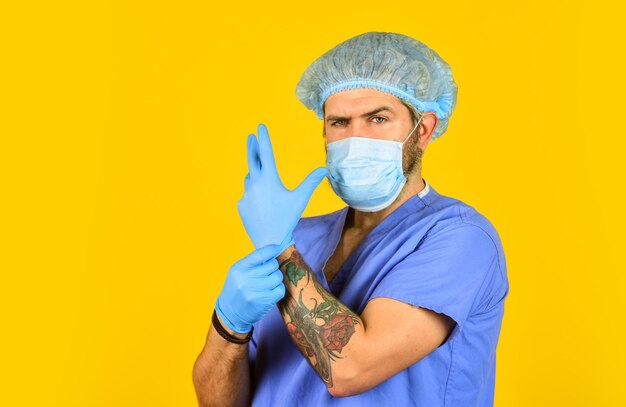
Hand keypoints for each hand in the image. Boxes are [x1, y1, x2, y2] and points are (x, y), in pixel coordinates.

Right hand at [215, 244, 285, 332]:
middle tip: (267, 273)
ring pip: (278, 276)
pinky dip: (278, 289)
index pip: (260, 254)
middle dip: (273, 267)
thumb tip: (272, 250)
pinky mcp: (264, 301)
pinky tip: (270, 292)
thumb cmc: (236, 289)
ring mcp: (255, 291)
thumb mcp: (237, 272)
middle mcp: (246, 278)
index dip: (271, 249)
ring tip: (267, 283)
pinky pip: (280, 289)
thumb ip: (252, 262)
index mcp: (239, 268)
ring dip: (276, 279)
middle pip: (272, 265)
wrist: (230, 313)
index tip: (277, 248)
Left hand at [238, 123, 327, 253]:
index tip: (259, 127)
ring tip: (265, 182)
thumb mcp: (300, 198)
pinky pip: (248, 195)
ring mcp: (246, 194)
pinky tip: (263, 205)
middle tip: (251, 138)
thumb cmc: (287, 218)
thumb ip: (311, 182)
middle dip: (252, 148)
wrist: (270, 241)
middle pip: (252, 160)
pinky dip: (254, 194)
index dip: (263, 138)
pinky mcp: (241, 205)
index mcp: (269, 179)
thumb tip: (324, 169)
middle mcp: (255, 183)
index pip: (266, 153)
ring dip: (256, 176)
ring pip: (250, 179)